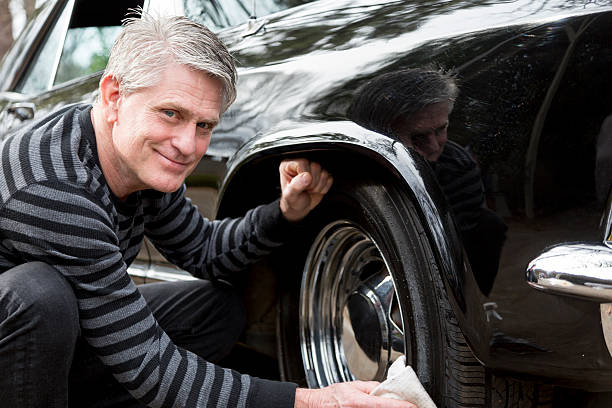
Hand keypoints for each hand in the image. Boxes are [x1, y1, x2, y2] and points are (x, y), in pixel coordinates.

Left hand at [279, 158, 332, 221]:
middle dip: (312, 183)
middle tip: (305, 189)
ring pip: (324, 172)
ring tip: (310, 190)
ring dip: (318, 186)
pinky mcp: (322, 174)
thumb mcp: (290, 196)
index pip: (303, 163)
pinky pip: (329, 178)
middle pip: (315, 166)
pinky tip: (316, 190)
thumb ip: (296, 186)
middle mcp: (301, 164)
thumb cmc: (292, 201)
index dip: (304, 176)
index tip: (300, 186)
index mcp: (288, 165)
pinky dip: (324, 187)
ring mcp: (312, 168)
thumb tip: (307, 176)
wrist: (299, 208)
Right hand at [294, 381, 417, 407]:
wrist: (316, 406)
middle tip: (407, 406)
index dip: (401, 406)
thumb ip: (370, 388)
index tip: (413, 406)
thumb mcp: (352, 385)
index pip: (385, 405)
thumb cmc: (331, 397)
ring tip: (394, 406)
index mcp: (359, 402)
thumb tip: (385, 389)